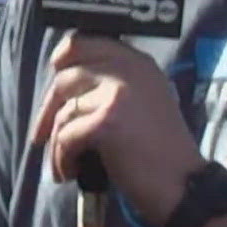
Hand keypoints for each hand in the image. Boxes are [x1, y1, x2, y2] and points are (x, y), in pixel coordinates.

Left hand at [30, 33, 198, 225]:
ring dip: (56, 143)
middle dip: (48, 109)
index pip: (84, 41)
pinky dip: (62, 158)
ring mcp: (118, 93)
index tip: (53, 79)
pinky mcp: (107, 121)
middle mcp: (129, 69)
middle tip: (41, 136)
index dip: (62, 59)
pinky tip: (71, 173)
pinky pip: (66, 136)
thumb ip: (113, 84)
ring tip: (64, 165)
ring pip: (64, 111)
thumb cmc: (161, 152)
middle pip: (66, 76)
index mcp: (138, 62)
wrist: (185, 186)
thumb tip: (64, 81)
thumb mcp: (144, 101)